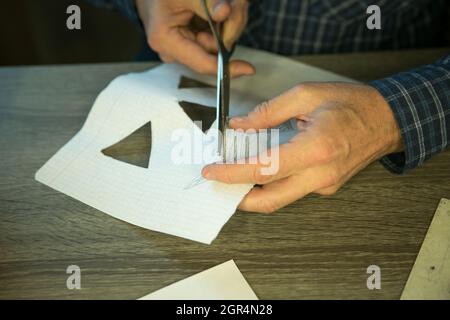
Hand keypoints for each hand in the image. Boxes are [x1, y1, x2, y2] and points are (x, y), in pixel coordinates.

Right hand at [135, 0, 254, 76]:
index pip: (203, 64)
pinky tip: (219, 8)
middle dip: (229, 28)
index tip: (249, 68)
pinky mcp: (193, 41)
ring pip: (220, 42)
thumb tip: (224, 13)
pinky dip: (224, 21)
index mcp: (166, 41)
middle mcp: (175, 50)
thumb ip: (207, 2)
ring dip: (229, 21)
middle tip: (232, 4)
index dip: (227, 67)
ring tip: (225, 3)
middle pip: (216, 51)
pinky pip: (217, 36)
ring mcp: (185, 47)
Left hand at [202, 83, 403, 212]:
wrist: (387, 120)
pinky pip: (291, 191)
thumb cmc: (352, 104)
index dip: (232, 173)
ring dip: (252, 192)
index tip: (211, 171)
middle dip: (238, 198)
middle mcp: (320, 175)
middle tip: (217, 184)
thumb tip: (240, 125)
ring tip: (233, 174)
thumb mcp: (307, 94)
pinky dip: (271, 184)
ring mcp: (323, 185)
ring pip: (279, 199)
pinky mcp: (325, 187)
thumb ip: (268, 112)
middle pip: (269, 201)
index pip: (263, 170)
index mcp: (315, 149)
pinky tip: (260, 170)